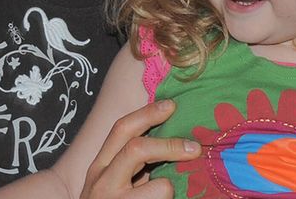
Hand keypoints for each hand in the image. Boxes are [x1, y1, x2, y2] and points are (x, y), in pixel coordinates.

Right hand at [80, 100, 200, 198]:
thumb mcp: (115, 184)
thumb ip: (133, 166)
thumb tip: (170, 142)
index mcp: (100, 167)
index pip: (121, 130)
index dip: (147, 114)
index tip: (171, 105)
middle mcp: (102, 182)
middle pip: (136, 149)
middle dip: (170, 144)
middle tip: (195, 147)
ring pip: (159, 187)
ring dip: (172, 192)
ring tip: (168, 198)